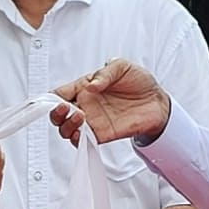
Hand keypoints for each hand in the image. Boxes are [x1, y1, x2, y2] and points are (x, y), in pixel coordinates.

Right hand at [54, 58, 171, 149]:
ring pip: (67, 129)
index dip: (51, 98)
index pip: (59, 93)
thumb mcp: (122, 66)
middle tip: (64, 109)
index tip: (53, 99)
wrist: (157, 100)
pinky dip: (78, 141)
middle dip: (55, 114)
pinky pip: (84, 141)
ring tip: (80, 117)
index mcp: (84, 87)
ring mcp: (93, 121)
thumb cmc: (138, 81)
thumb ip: (105, 74)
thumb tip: (91, 86)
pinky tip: (80, 134)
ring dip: (67, 126)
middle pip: (58, 115)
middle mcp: (85, 105)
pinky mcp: (103, 135)